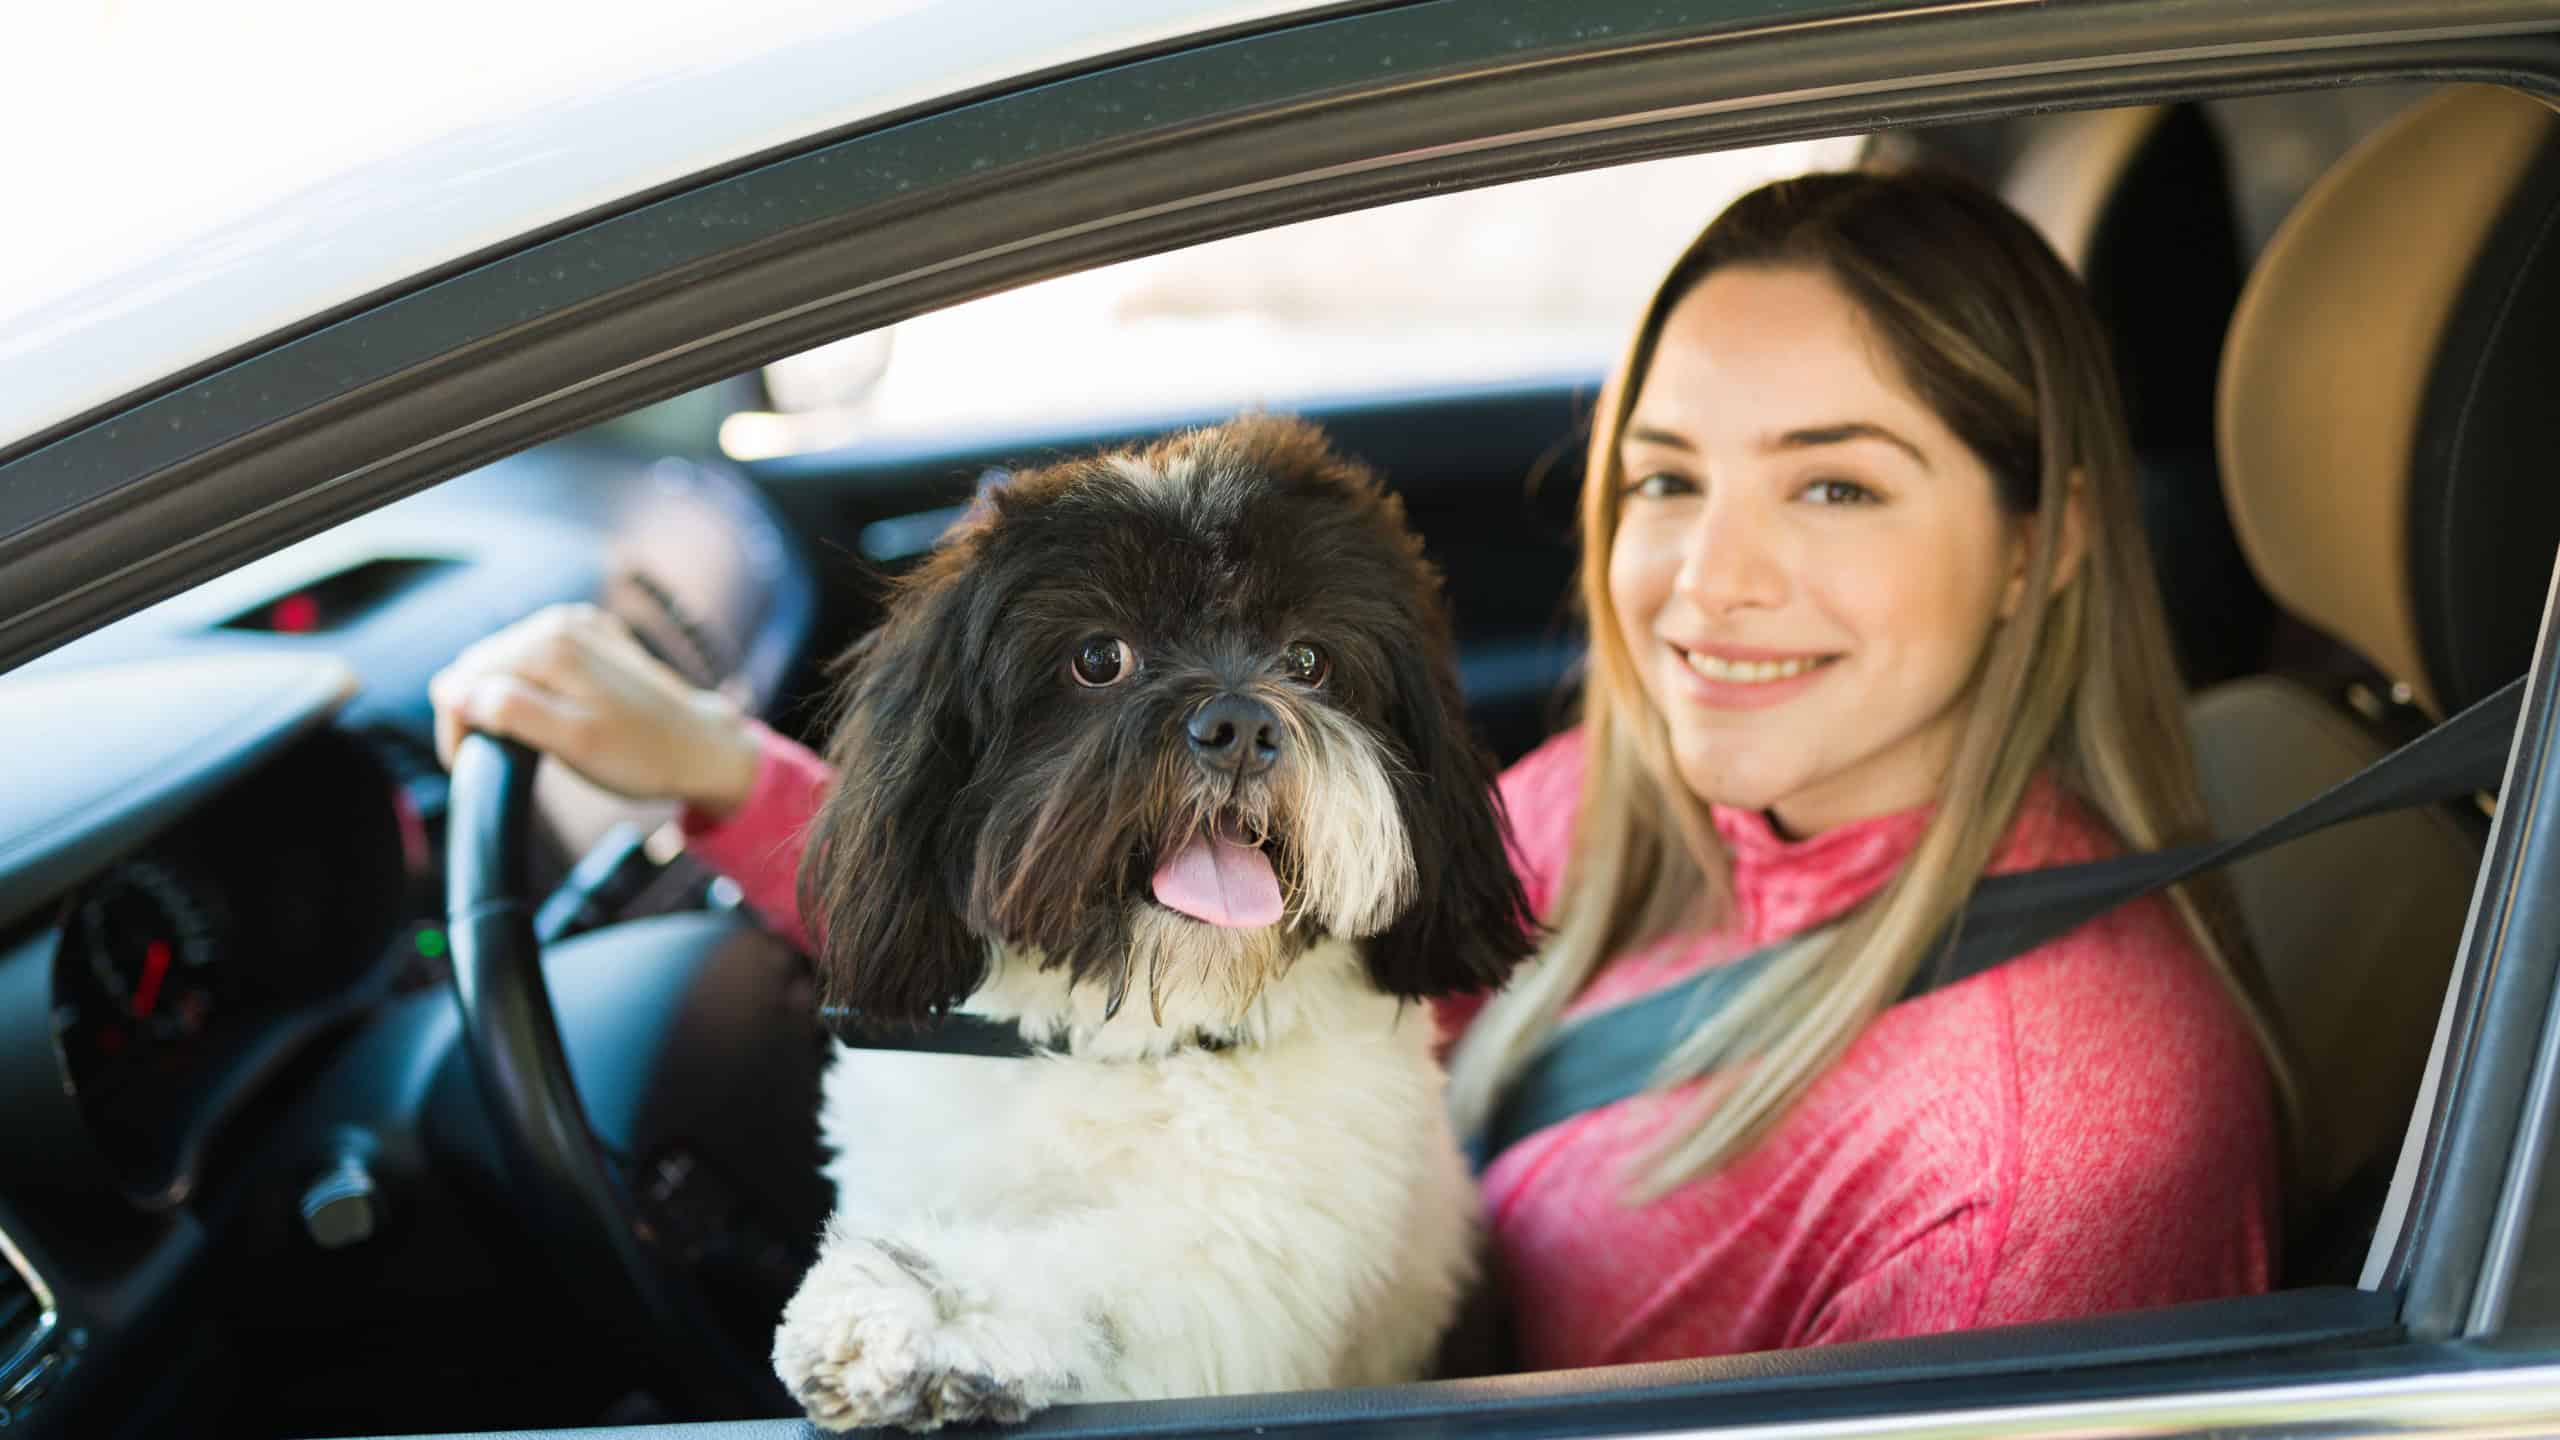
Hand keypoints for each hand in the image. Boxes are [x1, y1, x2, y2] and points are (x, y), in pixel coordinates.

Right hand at [429, 603, 762, 820]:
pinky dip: (529, 687)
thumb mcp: (574, 744)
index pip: (461, 678)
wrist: (701, 746)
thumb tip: (456, 689)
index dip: (457, 725)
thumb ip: (513, 712)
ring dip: (499, 700)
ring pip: (503, 661)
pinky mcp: (589, 637)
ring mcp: (576, 625)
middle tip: (499, 759)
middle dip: (474, 711)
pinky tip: (547, 715)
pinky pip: (534, 657)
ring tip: (522, 743)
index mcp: (549, 645)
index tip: (472, 764)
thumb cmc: (641, 754)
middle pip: (478, 665)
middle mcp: (559, 622)